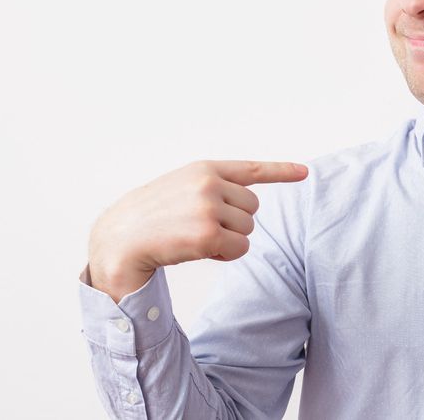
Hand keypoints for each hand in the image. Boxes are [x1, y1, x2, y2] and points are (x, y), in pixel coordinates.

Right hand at [88, 159, 308, 301]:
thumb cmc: (150, 218)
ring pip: (248, 228)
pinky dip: (226, 254)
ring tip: (194, 238)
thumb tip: (248, 204)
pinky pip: (240, 248)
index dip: (282, 171)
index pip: (251, 169)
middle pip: (253, 208)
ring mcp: (209, 207)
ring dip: (229, 240)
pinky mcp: (208, 234)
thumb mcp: (181, 188)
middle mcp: (209, 183)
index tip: (305, 172)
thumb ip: (213, 187)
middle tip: (201, 227)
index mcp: (204, 169)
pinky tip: (198, 251)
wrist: (118, 240)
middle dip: (235, 222)